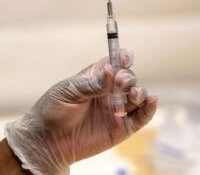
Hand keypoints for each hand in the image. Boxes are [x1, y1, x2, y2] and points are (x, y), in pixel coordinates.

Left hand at [5, 49, 157, 174]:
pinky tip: (152, 101)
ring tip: (132, 95)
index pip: (115, 63)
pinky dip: (150, 108)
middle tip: (120, 83)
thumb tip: (110, 70)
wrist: (48, 141)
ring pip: (138, 95)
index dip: (123, 58)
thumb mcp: (67, 91)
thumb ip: (91, 83)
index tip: (125, 59)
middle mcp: (109, 92)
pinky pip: (142, 116)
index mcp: (96, 78)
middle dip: (129, 78)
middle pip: (129, 78)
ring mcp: (117, 109)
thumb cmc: (53, 112)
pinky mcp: (123, 127)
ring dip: (140, 92)